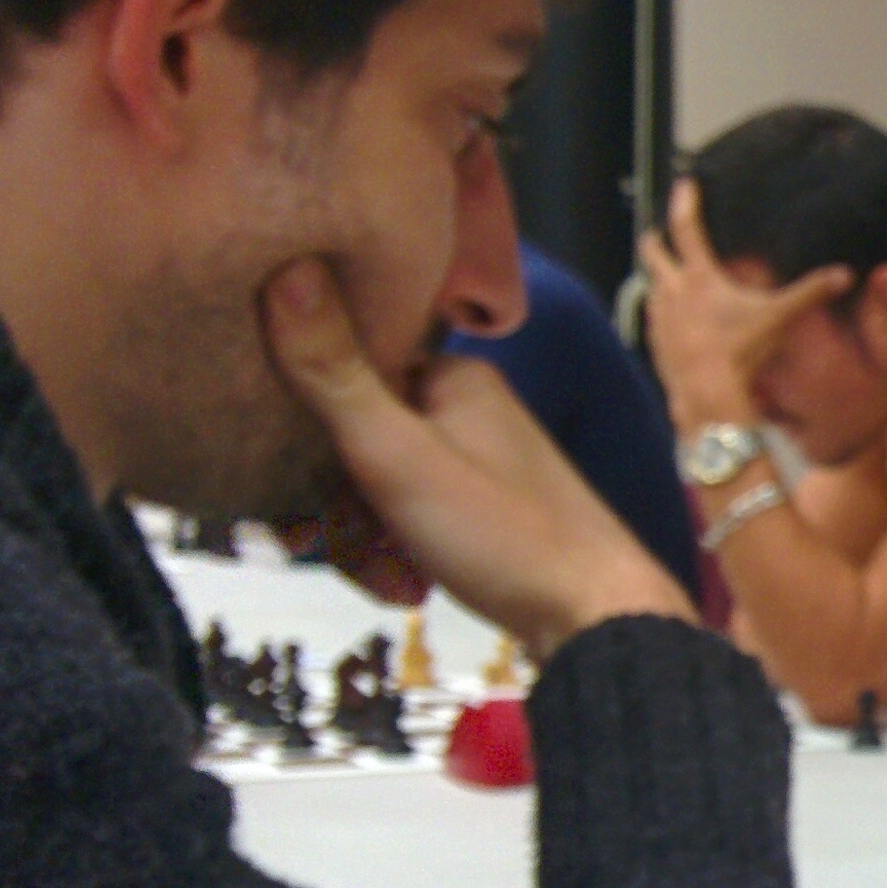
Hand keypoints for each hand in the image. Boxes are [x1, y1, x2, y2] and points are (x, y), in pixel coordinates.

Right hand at [262, 259, 692, 658]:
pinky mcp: (485, 509)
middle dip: (336, 503)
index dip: (305, 429)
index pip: (344, 375)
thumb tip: (289, 268)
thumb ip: (334, 373)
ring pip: (378, 488)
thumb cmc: (504, 535)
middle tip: (345, 546)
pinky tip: (408, 584)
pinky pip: (411, 520)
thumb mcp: (397, 452)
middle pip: (356, 441)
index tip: (296, 482)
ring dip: (366, 539)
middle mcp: (470, 411)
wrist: (597, 619)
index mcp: (453, 377)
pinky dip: (398, 554)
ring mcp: (480, 461)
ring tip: (392, 575)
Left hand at [636, 178, 848, 427]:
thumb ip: (811, 294)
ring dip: (658, 277)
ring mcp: (659, 317)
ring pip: (651, 285)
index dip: (685, 202)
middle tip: (658, 233)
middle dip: (655, 239)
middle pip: (653, 252)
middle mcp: (672, 291)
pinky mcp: (655, 342)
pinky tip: (673, 321)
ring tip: (670, 278)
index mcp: (700, 277)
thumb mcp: (780, 317)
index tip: (685, 184)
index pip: (687, 228)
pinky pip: (653, 319)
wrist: (707, 392)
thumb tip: (845, 275)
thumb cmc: (741, 349)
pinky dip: (660, 312)